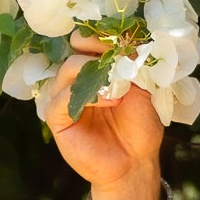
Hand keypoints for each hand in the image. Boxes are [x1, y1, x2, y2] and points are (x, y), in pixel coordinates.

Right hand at [42, 31, 163, 197]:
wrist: (135, 162)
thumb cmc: (140, 127)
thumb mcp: (143, 89)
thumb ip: (132, 65)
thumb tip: (125, 40)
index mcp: (93, 71)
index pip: (86, 43)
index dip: (99, 37)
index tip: (119, 39)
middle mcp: (75, 81)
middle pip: (75, 54)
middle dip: (98, 53)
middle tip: (119, 61)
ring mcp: (62, 98)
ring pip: (67, 70)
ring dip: (95, 74)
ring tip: (120, 90)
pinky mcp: (56, 118)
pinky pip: (60, 98)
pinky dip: (86, 96)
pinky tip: (110, 101)